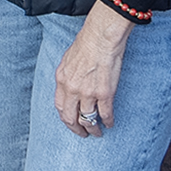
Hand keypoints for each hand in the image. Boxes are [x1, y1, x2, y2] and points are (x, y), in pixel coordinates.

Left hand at [55, 6, 134, 136]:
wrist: (101, 37)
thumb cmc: (86, 43)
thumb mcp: (68, 60)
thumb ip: (68, 76)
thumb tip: (70, 86)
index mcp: (61, 80)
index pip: (59, 106)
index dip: (65, 118)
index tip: (71, 122)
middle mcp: (72, 89)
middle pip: (70, 117)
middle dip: (76, 129)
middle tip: (83, 134)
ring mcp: (88, 93)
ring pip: (88, 119)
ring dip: (93, 128)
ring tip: (97, 132)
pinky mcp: (105, 93)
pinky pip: (105, 114)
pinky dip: (108, 121)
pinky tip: (110, 124)